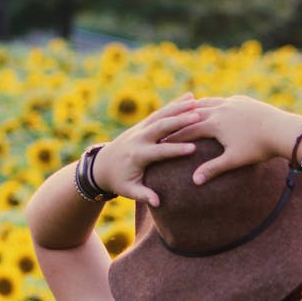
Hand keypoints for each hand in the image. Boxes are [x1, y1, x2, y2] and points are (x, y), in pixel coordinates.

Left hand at [94, 93, 220, 205]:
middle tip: (198, 116)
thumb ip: (143, 195)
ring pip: (161, 115)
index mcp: (137, 155)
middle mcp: (139, 138)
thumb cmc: (119, 181)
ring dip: (179, 108)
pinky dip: (175, 104)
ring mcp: (140, 128)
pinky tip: (190, 97)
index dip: (175, 150)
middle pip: (160, 127)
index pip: (159, 151)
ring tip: (198, 102)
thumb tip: (157, 203)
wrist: (103, 165)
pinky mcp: (143, 124)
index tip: (193, 148)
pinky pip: (160, 112)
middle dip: (179, 121)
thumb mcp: (128, 190)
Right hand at [166, 95, 301, 184]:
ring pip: (208, 103)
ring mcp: (231, 102)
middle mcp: (220, 109)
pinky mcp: (242, 100)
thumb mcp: (234, 160)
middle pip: (193, 114)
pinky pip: (222, 100)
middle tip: (167, 124)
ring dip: (195, 108)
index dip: (173, 136)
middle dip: (180, 121)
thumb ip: (213, 169)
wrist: (282, 129)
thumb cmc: (258, 148)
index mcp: (214, 123)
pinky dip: (213, 103)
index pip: (187, 130)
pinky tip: (212, 106)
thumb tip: (195, 182)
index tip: (160, 141)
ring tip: (185, 112)